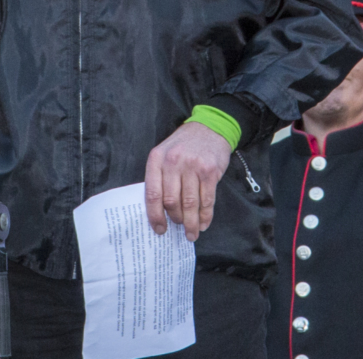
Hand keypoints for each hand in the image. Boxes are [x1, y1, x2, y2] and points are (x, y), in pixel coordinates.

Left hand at [144, 121, 231, 240]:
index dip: (155, 216)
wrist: (209, 128)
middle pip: (171, 201)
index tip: (159, 230)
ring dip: (191, 223)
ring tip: (192, 233)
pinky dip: (205, 216)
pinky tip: (204, 223)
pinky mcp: (210, 171)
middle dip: (175, 220)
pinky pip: (207, 200)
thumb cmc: (183, 145)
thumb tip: (159, 211)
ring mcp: (192, 166)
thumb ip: (160, 177)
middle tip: (179, 227)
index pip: (152, 194)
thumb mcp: (164, 154)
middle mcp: (173, 162)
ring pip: (189, 204)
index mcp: (156, 159)